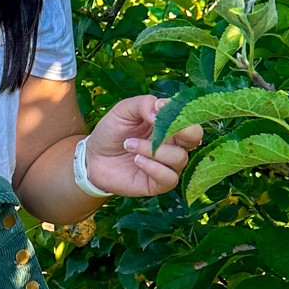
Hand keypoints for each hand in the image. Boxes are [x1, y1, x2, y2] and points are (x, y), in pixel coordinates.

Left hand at [84, 95, 203, 198]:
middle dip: (183, 131)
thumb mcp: (124, 110)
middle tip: (158, 127)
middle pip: (196, 137)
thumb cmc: (112, 131)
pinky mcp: (158, 184)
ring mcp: (167, 165)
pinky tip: (137, 160)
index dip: (181, 112)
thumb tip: (161, 109)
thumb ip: (144, 104)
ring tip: (129, 145)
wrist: (93, 157)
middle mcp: (174, 144)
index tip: (159, 107)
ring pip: (179, 158)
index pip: (191, 118)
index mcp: (170, 124)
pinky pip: (169, 178)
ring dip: (154, 150)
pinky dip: (154, 168)